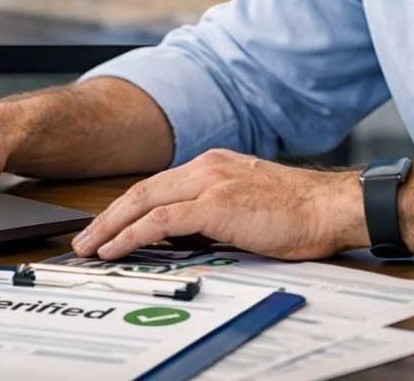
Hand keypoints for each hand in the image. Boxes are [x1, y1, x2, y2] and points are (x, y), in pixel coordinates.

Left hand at [70, 149, 368, 260]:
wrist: (329, 207)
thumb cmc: (299, 212)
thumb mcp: (247, 207)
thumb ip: (213, 214)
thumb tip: (184, 237)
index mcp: (213, 165)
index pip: (157, 185)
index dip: (126, 206)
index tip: (107, 225)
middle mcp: (206, 166)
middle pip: (141, 190)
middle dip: (107, 216)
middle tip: (84, 238)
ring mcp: (209, 182)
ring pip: (143, 201)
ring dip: (111, 226)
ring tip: (90, 247)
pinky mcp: (215, 204)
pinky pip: (160, 221)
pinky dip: (132, 234)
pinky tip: (117, 248)